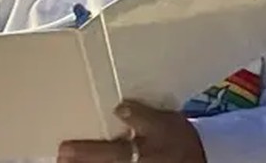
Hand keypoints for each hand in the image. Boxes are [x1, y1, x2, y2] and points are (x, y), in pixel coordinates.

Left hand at [58, 101, 206, 162]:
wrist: (204, 160)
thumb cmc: (181, 139)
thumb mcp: (166, 122)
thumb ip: (142, 115)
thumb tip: (119, 108)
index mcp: (142, 149)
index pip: (110, 151)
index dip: (86, 151)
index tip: (65, 148)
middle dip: (81, 160)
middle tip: (61, 156)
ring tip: (65, 162)